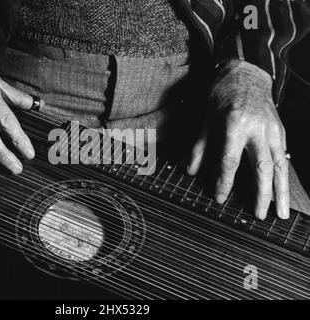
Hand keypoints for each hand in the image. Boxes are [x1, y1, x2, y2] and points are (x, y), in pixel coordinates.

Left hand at [187, 60, 288, 219]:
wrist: (247, 72)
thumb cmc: (222, 94)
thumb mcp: (206, 118)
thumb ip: (199, 146)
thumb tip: (189, 170)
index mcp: (235, 124)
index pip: (229, 161)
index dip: (224, 182)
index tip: (220, 198)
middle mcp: (258, 129)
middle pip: (262, 168)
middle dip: (262, 194)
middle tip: (259, 215)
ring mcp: (273, 130)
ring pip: (280, 166)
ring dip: (281, 192)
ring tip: (282, 214)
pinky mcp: (280, 131)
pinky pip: (284, 158)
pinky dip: (285, 177)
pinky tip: (284, 191)